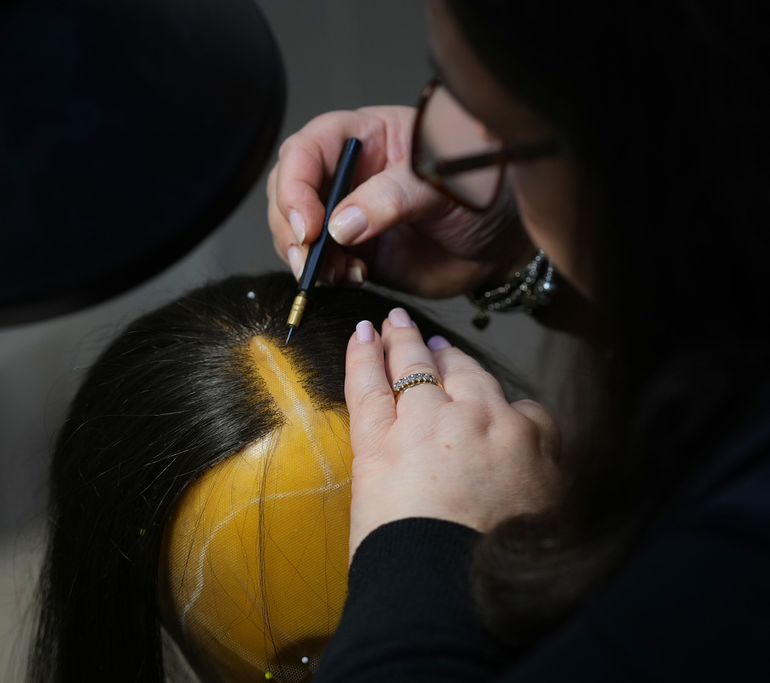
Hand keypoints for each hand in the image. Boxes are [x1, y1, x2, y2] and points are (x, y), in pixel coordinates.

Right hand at [267, 107, 533, 296]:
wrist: (502, 239)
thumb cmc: (482, 190)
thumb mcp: (442, 184)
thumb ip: (392, 199)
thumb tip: (341, 226)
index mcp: (365, 136)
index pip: (306, 150)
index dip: (295, 186)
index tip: (309, 225)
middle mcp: (347, 173)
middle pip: (288, 191)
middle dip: (290, 228)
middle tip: (309, 257)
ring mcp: (346, 213)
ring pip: (295, 231)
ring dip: (305, 258)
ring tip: (340, 273)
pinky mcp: (352, 250)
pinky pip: (319, 263)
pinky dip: (324, 276)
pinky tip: (353, 278)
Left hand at [344, 308, 561, 560]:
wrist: (454, 589)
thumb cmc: (500, 572)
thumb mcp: (553, 529)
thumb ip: (546, 497)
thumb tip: (541, 499)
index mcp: (531, 447)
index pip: (526, 415)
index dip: (508, 411)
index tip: (498, 411)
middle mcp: (484, 421)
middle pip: (468, 376)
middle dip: (451, 359)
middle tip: (438, 346)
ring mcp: (429, 421)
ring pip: (416, 368)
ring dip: (405, 341)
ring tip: (395, 324)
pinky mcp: (382, 436)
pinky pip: (370, 382)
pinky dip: (364, 355)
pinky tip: (363, 334)